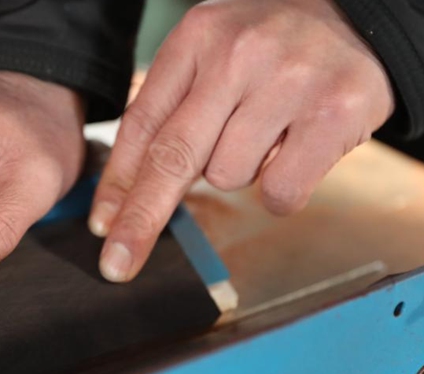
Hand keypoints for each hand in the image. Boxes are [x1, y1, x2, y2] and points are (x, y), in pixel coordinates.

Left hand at [89, 0, 393, 282]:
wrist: (358, 18)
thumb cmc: (269, 47)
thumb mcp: (210, 55)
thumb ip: (170, 111)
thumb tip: (124, 195)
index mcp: (196, 39)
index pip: (143, 124)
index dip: (117, 182)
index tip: (102, 225)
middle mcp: (238, 55)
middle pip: (173, 158)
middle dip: (141, 218)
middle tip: (117, 263)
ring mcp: (288, 82)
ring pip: (228, 177)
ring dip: (240, 172)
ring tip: (267, 132)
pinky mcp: (334, 113)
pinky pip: (279, 191)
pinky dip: (281, 190)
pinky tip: (295, 150)